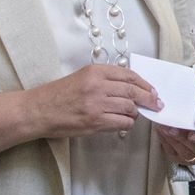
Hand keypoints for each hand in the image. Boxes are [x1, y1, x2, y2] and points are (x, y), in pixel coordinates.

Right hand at [28, 64, 160, 137]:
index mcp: (95, 71)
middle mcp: (97, 85)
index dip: (145, 84)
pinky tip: (124, 123)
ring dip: (135, 112)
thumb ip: (105, 80)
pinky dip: (127, 123)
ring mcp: (96, 104)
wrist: (37, 111)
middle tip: (157, 104)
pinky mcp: (95, 121)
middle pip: (133, 91)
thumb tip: (132, 88)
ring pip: (130, 107)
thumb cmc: (58, 95)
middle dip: (149, 98)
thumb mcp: (82, 78)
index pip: (129, 75)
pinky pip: (122, 122)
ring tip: (133, 114)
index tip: (153, 90)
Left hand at [155, 122, 194, 164]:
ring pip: (186, 154)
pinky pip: (175, 155)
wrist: (191, 119)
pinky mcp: (183, 160)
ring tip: (164, 129)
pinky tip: (163, 133)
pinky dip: (167, 143)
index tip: (192, 134)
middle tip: (172, 128)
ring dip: (174, 141)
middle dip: (184, 139)